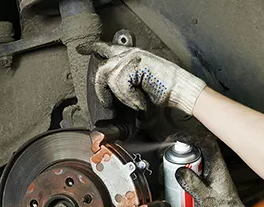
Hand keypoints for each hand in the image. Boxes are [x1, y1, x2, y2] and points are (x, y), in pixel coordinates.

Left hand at [77, 42, 205, 114]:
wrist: (181, 91)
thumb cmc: (165, 91)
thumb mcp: (139, 88)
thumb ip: (123, 85)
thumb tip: (108, 96)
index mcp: (131, 56)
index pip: (107, 48)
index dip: (93, 48)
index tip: (82, 49)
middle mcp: (130, 53)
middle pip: (102, 69)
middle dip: (102, 89)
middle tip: (108, 101)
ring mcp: (133, 56)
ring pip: (111, 79)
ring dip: (124, 97)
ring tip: (138, 102)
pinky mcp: (136, 63)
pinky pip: (121, 84)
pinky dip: (131, 98)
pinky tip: (142, 100)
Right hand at [173, 133, 250, 206]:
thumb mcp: (204, 198)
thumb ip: (192, 184)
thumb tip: (179, 170)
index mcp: (216, 164)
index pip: (205, 141)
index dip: (189, 137)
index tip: (174, 139)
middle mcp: (212, 162)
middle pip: (194, 146)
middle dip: (177, 149)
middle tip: (165, 157)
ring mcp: (207, 167)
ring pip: (190, 155)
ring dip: (176, 160)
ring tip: (166, 171)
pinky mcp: (202, 173)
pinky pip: (189, 164)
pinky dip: (178, 167)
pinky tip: (172, 179)